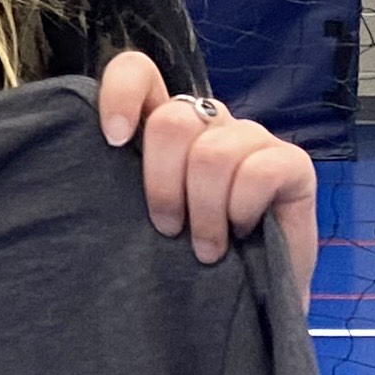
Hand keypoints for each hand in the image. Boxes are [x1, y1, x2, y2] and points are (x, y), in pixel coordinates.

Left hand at [95, 49, 317, 294]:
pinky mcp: (292, 163)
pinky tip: (243, 232)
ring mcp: (253, 139)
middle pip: (172, 121)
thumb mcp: (142, 222)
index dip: (121, 94)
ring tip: (205, 248)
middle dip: (163, 187)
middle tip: (168, 230)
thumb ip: (118, 185)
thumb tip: (82, 164)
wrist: (249, 301)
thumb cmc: (188, 262)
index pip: (139, 73)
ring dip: (205, 212)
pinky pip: (257, 172)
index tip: (113, 140)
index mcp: (168, 126)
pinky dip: (241, 210)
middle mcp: (210, 123)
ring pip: (212, 154)